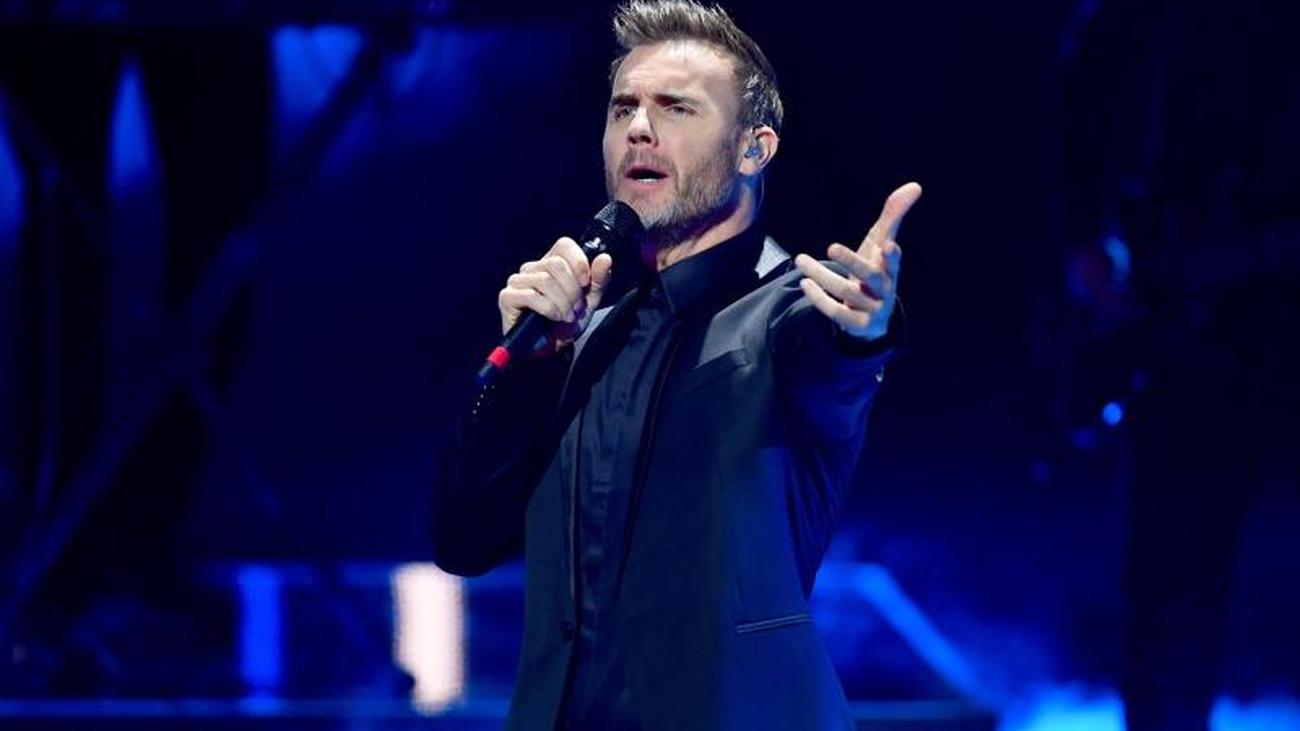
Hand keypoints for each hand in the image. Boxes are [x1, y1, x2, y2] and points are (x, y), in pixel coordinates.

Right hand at [498, 237, 613, 349]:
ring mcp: (517, 281)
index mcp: (551, 263)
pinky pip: (531, 295)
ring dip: (562, 302)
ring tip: (566, 316)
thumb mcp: (589, 301)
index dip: (578, 262)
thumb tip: (605, 258)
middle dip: (572, 290)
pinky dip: (548, 309)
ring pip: (545, 280)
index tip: (585, 284)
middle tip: (576, 308)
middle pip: (555, 264)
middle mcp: (532, 268)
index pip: (564, 245)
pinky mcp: (508, 297)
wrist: (552, 350)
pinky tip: (552, 318)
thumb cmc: (567, 323)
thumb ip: (598, 280)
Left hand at [794, 182, 920, 340]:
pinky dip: (820, 298)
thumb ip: (893, 215)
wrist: (871, 315)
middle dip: (851, 261)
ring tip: (800, 260)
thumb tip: (915, 186)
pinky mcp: (857, 324)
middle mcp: (885, 289)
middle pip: (871, 276)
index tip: (887, 246)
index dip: (891, 256)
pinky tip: (805, 284)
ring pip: (846, 291)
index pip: (894, 261)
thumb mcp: (880, 243)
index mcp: (891, 268)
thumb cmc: (874, 270)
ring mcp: (873, 309)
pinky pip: (837, 313)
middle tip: (831, 247)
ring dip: (821, 275)